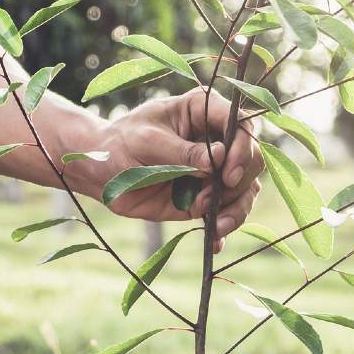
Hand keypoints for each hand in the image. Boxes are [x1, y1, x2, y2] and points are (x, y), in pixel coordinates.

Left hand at [81, 88, 262, 245]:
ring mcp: (214, 170)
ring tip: (217, 224)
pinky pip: (228, 212)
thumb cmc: (120, 144)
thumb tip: (218, 158)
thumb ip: (183, 152)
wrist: (101, 173)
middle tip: (213, 197)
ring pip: (246, 188)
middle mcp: (217, 139)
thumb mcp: (148, 142)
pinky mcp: (207, 196)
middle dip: (240, 181)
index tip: (227, 173)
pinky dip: (225, 227)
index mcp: (203, 111)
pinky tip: (215, 242)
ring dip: (237, 208)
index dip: (242, 148)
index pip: (241, 125)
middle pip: (252, 159)